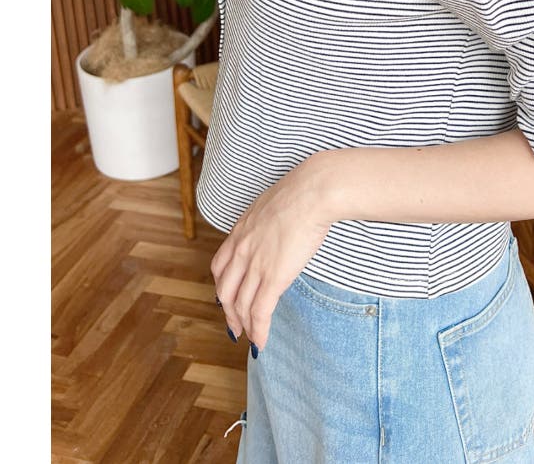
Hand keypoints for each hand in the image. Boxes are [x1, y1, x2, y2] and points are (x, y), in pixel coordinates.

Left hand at [210, 155, 335, 351]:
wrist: (313, 192)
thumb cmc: (304, 190)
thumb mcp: (275, 203)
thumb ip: (270, 219)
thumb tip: (282, 223)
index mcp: (240, 230)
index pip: (220, 266)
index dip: (222, 286)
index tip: (226, 298)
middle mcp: (242, 250)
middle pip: (225, 290)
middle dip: (229, 312)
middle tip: (235, 326)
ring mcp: (256, 265)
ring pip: (241, 305)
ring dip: (243, 325)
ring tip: (249, 338)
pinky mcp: (274, 277)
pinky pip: (260, 312)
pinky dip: (258, 331)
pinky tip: (261, 342)